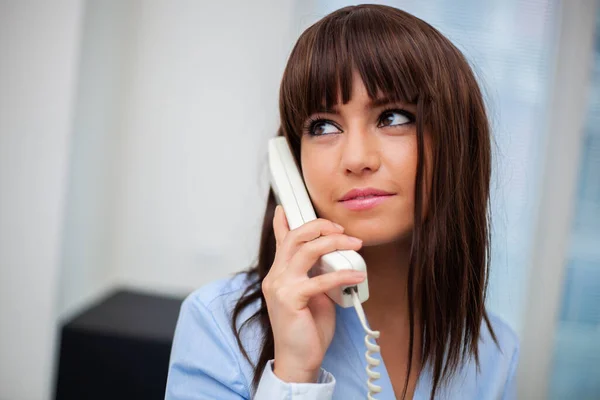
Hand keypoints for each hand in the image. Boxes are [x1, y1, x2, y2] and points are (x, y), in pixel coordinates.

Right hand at [261, 205, 365, 382]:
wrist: (298, 359)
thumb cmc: (307, 329)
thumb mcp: (313, 294)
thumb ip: (315, 274)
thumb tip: (332, 258)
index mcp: (279, 274)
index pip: (280, 241)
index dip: (283, 222)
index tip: (286, 207)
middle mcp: (276, 276)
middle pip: (294, 237)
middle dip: (320, 226)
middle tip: (341, 229)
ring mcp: (280, 286)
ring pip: (305, 250)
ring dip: (333, 243)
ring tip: (353, 245)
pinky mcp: (290, 299)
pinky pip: (319, 279)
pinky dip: (342, 274)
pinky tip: (357, 274)